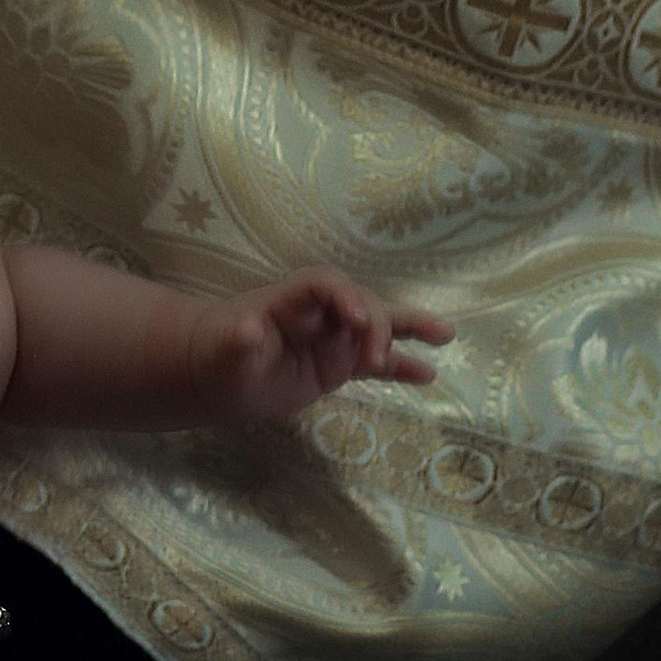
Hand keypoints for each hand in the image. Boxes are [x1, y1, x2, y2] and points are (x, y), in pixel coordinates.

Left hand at [192, 272, 453, 422]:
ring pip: (378, 326)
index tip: (358, 321)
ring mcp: (333, 338)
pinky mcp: (338, 364)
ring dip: (410, 329)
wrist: (215, 375)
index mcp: (291, 300)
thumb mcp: (224, 353)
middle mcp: (320, 313)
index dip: (345, 296)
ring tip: (445, 336)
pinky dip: (401, 367)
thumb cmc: (217, 357)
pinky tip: (430, 375)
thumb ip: (238, 342)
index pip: (325, 285)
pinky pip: (376, 363)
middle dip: (377, 325)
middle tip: (374, 361)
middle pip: (360, 303)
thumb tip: (248, 330)